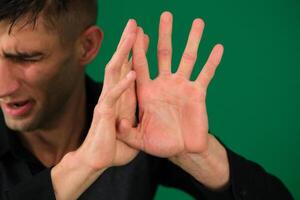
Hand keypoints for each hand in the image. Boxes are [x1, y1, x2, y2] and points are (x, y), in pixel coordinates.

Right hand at [51, 20, 138, 199]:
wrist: (99, 161)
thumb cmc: (114, 147)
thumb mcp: (132, 130)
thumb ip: (136, 119)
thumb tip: (143, 115)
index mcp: (123, 98)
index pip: (130, 69)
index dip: (136, 52)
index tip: (144, 37)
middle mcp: (115, 95)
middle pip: (121, 63)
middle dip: (128, 43)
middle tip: (135, 24)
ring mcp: (108, 102)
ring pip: (114, 71)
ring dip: (123, 52)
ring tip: (131, 34)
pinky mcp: (104, 114)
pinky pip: (114, 97)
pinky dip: (123, 85)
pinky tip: (131, 73)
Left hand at [117, 12, 223, 157]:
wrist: (182, 149)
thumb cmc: (160, 143)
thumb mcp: (140, 139)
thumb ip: (127, 132)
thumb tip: (117, 123)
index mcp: (148, 91)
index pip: (140, 64)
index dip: (138, 47)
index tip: (135, 29)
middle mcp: (165, 84)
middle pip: (164, 53)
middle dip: (164, 34)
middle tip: (166, 15)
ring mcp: (182, 86)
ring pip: (188, 58)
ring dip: (192, 40)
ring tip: (197, 22)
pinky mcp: (198, 93)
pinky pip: (206, 74)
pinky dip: (212, 62)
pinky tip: (218, 47)